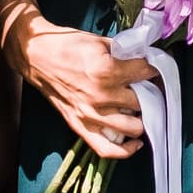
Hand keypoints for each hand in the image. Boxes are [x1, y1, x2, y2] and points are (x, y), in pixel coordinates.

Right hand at [11, 13, 152, 160]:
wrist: (36, 57)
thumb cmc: (67, 46)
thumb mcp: (100, 41)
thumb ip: (125, 52)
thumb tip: (146, 58)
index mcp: (106, 71)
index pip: (145, 73)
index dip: (154, 69)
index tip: (156, 68)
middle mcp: (100, 96)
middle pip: (142, 102)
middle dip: (151, 94)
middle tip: (152, 88)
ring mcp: (90, 115)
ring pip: (132, 127)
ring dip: (142, 119)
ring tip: (144, 110)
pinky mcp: (79, 126)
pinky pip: (106, 149)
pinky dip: (124, 151)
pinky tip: (136, 143)